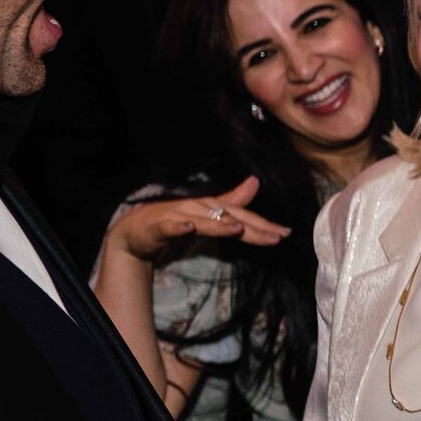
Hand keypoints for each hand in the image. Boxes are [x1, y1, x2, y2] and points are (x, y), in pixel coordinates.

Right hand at [104, 177, 288, 263]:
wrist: (134, 232)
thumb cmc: (174, 223)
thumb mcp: (207, 216)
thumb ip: (232, 203)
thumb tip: (255, 183)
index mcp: (210, 208)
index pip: (241, 216)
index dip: (263, 224)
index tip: (286, 233)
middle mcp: (197, 208)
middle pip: (228, 218)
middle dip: (252, 227)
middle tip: (276, 236)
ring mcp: (176, 216)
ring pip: (201, 220)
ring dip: (219, 224)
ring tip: (238, 229)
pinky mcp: (157, 227)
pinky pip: (168, 227)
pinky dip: (178, 227)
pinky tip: (189, 228)